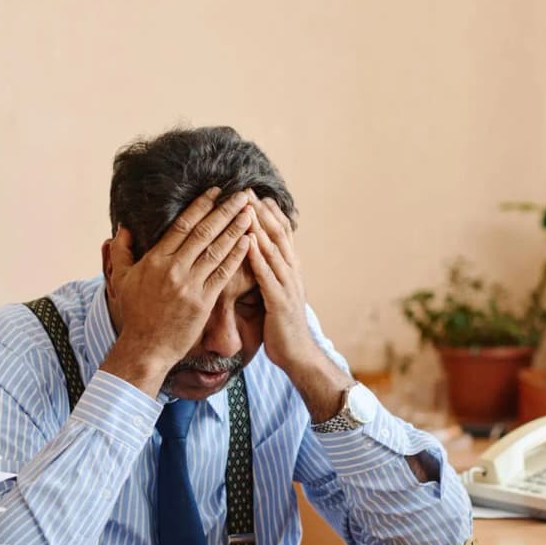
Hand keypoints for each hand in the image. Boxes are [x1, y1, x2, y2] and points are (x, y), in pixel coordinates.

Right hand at [102, 188, 254, 396]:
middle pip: (204, 232)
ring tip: (250, 212)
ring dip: (236, 229)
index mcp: (155, 259)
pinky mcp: (204, 302)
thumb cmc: (135, 314)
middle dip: (225, 211)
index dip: (200, 206)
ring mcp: (190, 285)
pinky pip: (223, 274)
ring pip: (217, 250)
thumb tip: (122, 228)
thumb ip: (121, 251)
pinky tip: (249, 242)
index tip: (215, 192)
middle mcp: (174, 269)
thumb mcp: (121, 280)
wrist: (146, 348)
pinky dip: (237, 256)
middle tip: (242, 194)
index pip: (182, 225)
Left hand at [246, 194, 351, 421]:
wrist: (299, 355)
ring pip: (274, 250)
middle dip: (262, 211)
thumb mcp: (276, 294)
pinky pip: (267, 275)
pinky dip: (258, 256)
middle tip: (247, 190)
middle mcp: (291, 272)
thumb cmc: (282, 327)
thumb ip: (269, 275)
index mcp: (289, 270)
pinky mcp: (280, 302)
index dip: (268, 213)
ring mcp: (287, 286)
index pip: (280, 234)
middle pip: (278, 234)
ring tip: (246, 206)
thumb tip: (256, 258)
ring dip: (260, 227)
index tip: (253, 193)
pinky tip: (248, 242)